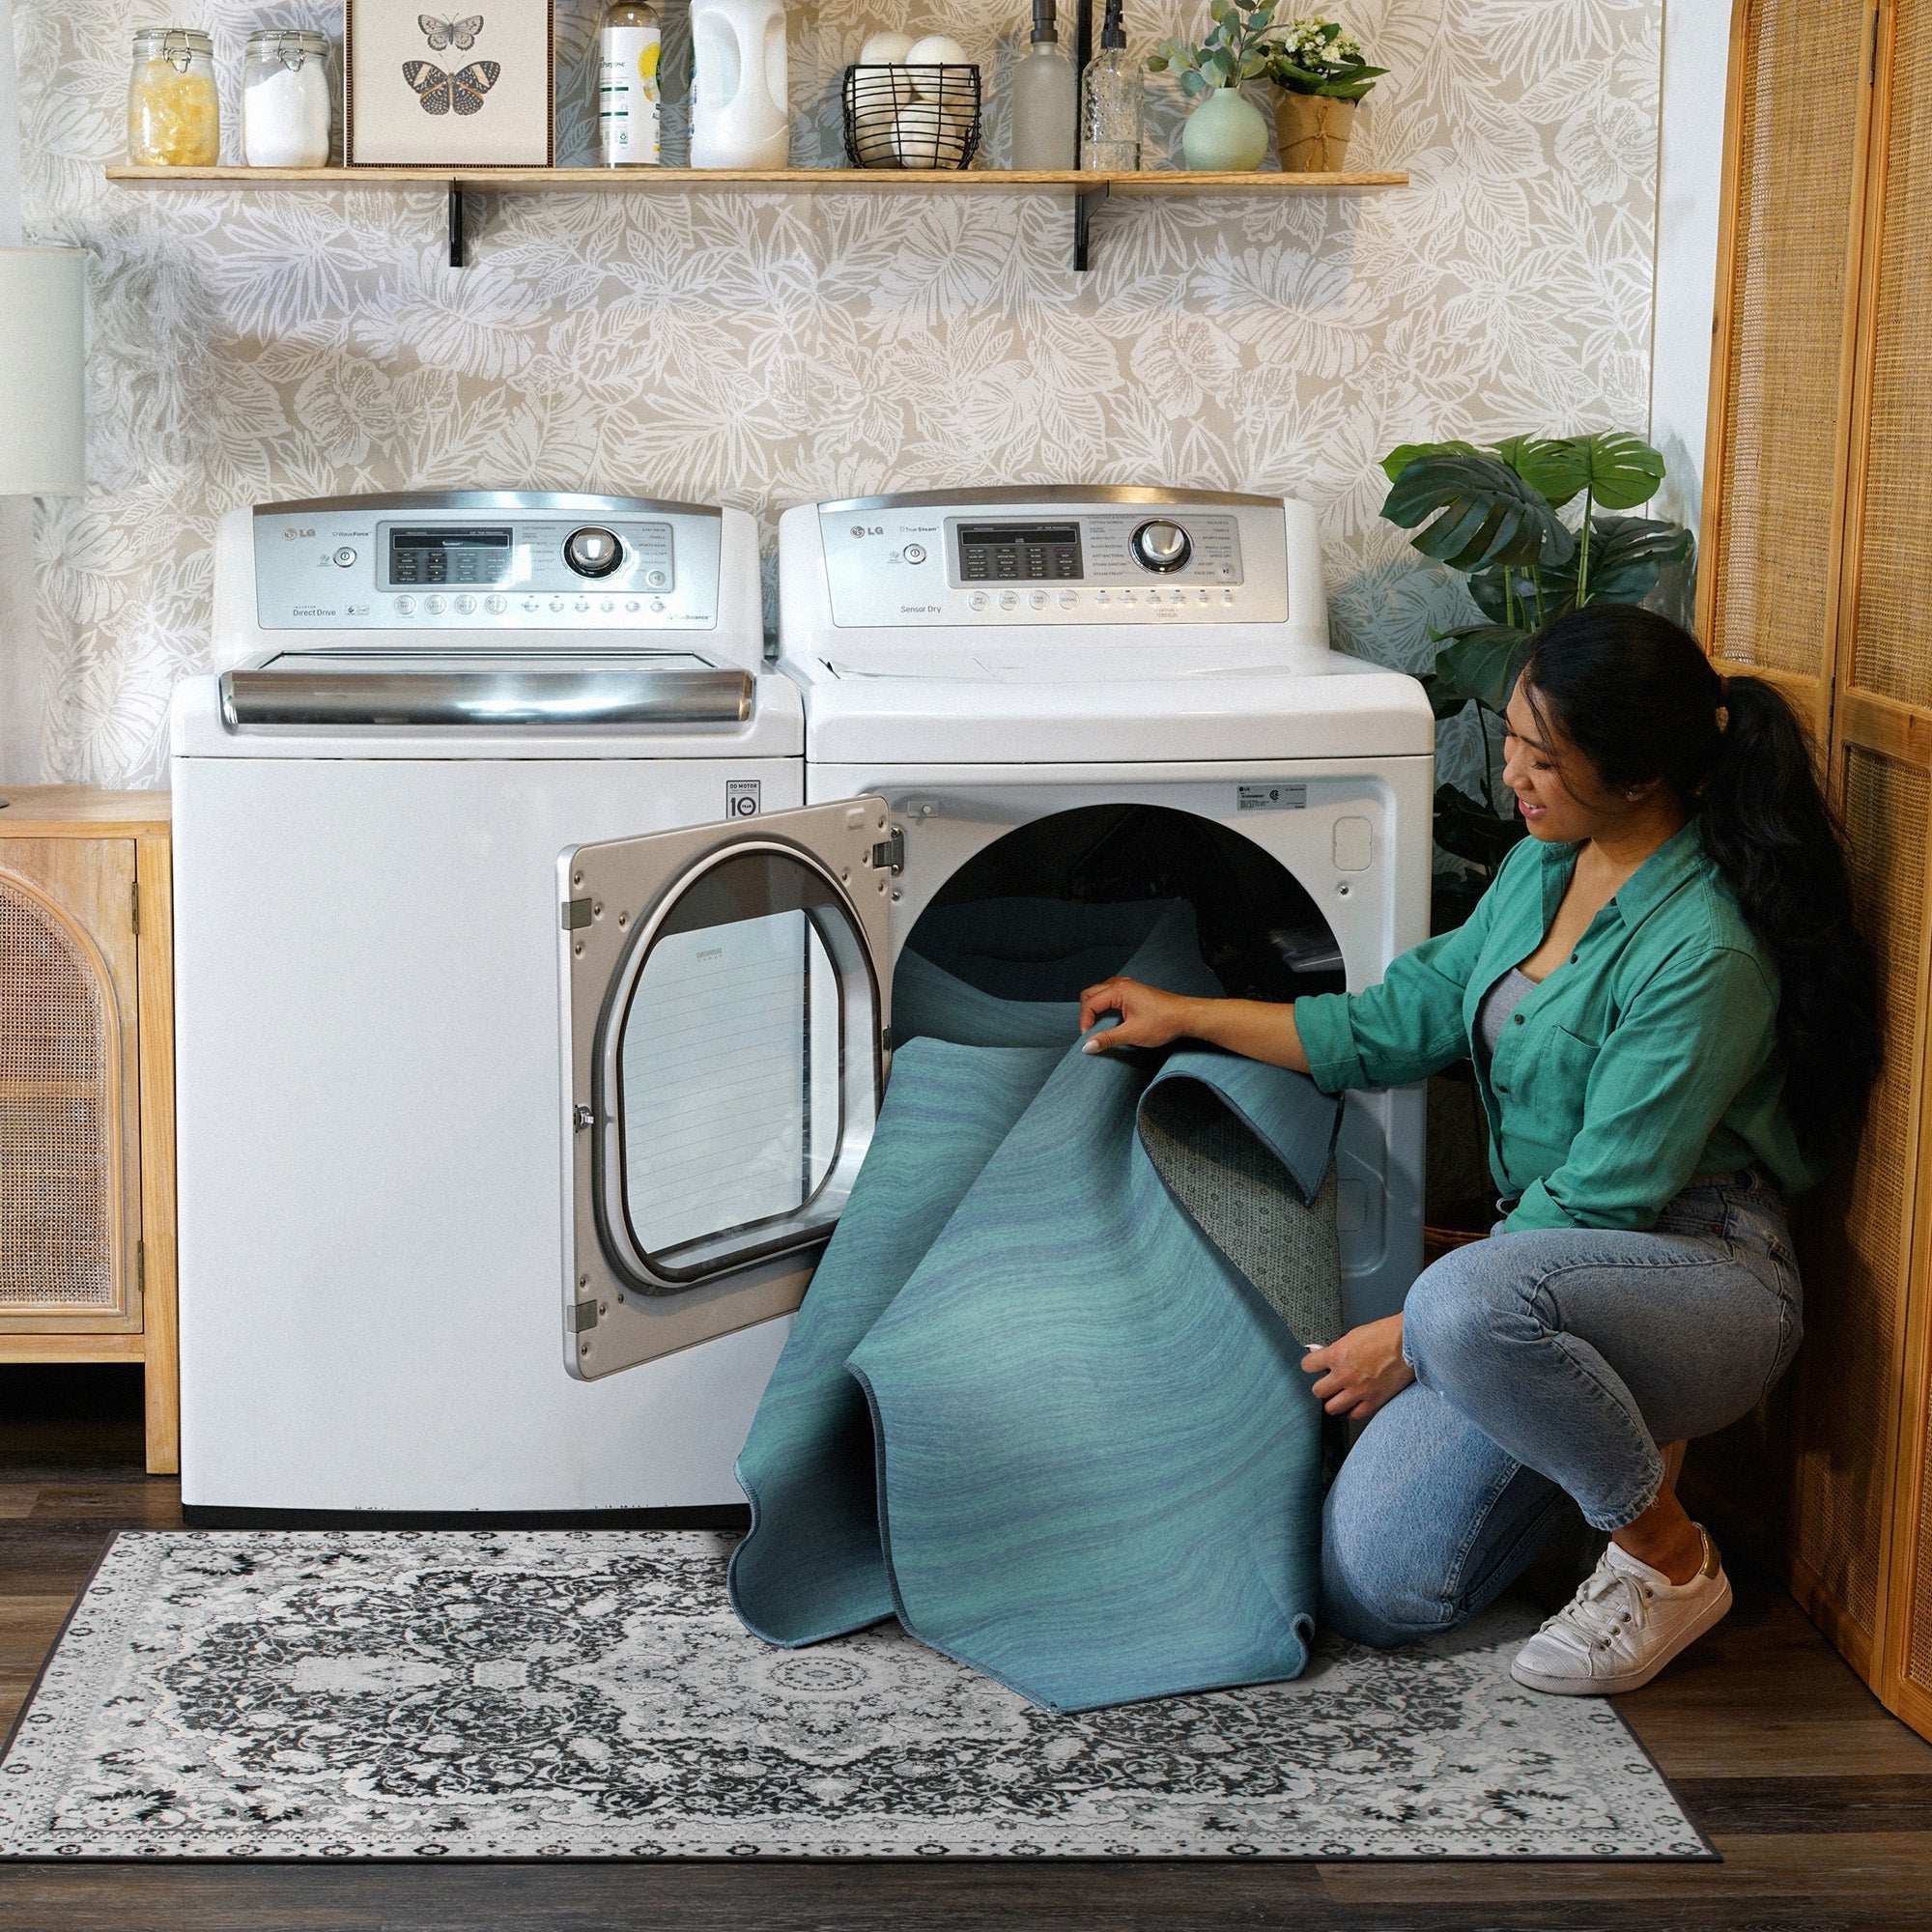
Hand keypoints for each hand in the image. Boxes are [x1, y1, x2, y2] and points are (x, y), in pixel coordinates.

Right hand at [1077, 977, 1197, 1052]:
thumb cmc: (1164, 1021)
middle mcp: (1122, 984)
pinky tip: (1110, 1015)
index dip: (1085, 1022)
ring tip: (1098, 1024)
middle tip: (1090, 1031)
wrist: (1187, 1016)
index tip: (1088, 1038)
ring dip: (1095, 1006)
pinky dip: (1105, 1002)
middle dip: (1086, 1012)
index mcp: (1119, 991)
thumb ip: (1108, 1039)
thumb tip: (1088, 1046)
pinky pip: (1111, 991)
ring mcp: (1129, 986)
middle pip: (1090, 993)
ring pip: (1100, 991)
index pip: (1089, 1003)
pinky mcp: (1134, 991)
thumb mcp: (1133, 1034)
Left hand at [1301, 1314, 1413, 1421]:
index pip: (1308, 1366)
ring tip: (1340, 1396)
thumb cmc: (1386, 1333)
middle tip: (1328, 1384)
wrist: (1410, 1341)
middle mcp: (1344, 1375)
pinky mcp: (1374, 1401)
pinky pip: (1354, 1415)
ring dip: (1334, 1402)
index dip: (1310, 1365)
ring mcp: (1359, 1391)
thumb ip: (1336, 1347)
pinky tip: (1354, 1404)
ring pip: (1332, 1408)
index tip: (1313, 1366)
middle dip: (1322, 1387)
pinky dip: (1352, 1411)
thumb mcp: (1354, 1334)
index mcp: (1337, 1355)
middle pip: (1317, 1391)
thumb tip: (1319, 1351)